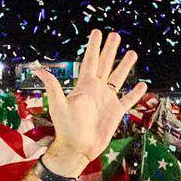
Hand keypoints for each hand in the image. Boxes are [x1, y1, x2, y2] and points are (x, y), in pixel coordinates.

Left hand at [31, 30, 148, 177]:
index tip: (97, 32)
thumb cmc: (66, 128)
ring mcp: (107, 100)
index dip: (94, 46)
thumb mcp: (58, 105)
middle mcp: (96, 90)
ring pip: (118, 78)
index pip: (90, 61)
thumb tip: (39, 70)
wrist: (78, 148)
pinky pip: (128, 99)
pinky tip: (142, 85)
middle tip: (116, 35)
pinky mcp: (116, 112)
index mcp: (84, 86)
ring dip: (125, 66)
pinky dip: (135, 93)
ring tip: (132, 53)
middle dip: (110, 50)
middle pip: (106, 65)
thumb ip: (53, 87)